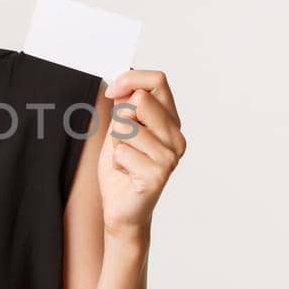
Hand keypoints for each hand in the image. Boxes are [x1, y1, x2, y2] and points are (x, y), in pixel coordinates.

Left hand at [99, 68, 185, 241]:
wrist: (122, 208)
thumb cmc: (122, 168)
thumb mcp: (120, 129)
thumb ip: (125, 105)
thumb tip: (125, 82)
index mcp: (170, 121)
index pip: (158, 80)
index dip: (130, 80)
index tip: (112, 92)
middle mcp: (176, 136)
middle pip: (140, 100)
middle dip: (120, 118)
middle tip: (123, 141)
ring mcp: (170, 156)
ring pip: (126, 126)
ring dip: (116, 143)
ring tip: (126, 160)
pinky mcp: (158, 174)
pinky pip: (122, 150)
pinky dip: (116, 162)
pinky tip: (127, 174)